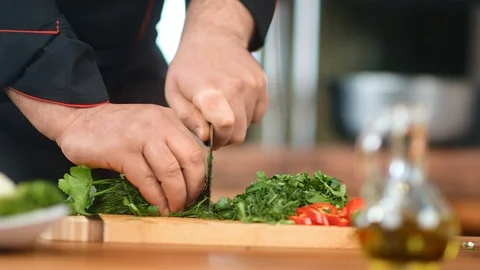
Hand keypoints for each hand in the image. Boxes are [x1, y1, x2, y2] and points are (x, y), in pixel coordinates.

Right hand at [55, 103, 204, 214]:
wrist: (78, 119)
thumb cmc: (116, 129)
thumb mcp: (150, 125)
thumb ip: (169, 142)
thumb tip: (188, 176)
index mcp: (170, 119)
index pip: (196, 149)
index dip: (200, 175)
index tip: (195, 192)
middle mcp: (160, 125)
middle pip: (190, 159)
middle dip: (192, 187)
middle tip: (187, 203)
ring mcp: (141, 137)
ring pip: (170, 171)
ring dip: (175, 195)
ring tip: (173, 209)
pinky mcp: (122, 151)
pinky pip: (146, 179)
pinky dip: (155, 196)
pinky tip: (156, 206)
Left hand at [165, 19, 267, 148]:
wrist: (214, 36)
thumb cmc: (189, 67)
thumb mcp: (174, 91)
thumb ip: (188, 118)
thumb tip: (206, 137)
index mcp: (210, 90)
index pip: (225, 124)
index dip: (218, 139)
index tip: (210, 137)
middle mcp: (236, 87)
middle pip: (238, 133)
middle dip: (225, 137)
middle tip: (212, 127)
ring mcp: (252, 84)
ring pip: (248, 125)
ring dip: (235, 124)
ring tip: (220, 108)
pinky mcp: (262, 83)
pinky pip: (258, 114)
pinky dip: (247, 115)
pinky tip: (233, 102)